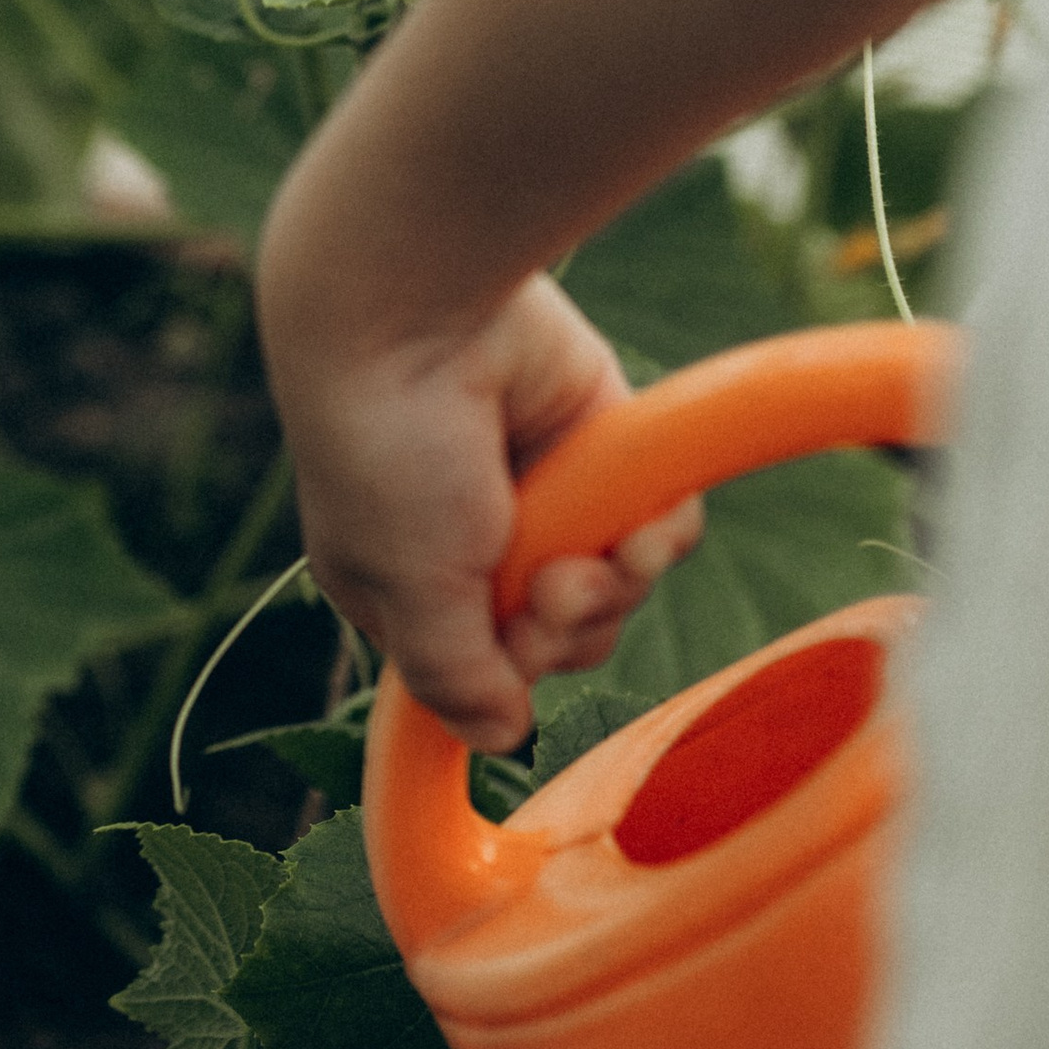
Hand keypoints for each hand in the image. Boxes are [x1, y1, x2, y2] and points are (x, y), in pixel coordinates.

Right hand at [262, 271, 702, 752]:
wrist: (420, 308)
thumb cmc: (388, 454)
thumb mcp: (408, 588)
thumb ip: (454, 678)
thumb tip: (502, 740)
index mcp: (405, 591)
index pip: (485, 673)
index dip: (515, 668)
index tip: (512, 640)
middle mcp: (475, 550)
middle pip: (562, 637)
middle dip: (571, 619)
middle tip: (556, 578)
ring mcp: (544, 499)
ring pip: (617, 589)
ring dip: (619, 579)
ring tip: (599, 543)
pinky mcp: (604, 449)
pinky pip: (660, 526)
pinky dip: (660, 530)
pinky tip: (638, 516)